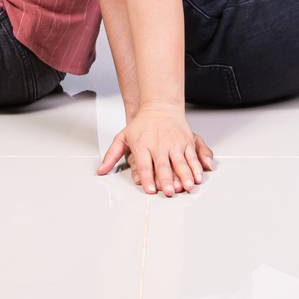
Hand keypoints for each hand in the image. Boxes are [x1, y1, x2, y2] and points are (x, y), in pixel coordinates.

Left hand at [96, 103, 216, 195]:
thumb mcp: (122, 137)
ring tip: (187, 186)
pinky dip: (196, 168)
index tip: (150, 189)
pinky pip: (192, 157)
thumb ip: (112, 155)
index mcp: (142, 145)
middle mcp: (159, 145)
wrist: (160, 106)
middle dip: (167, 180)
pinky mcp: (186, 141)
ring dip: (184, 175)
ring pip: (180, 162)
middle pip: (163, 165)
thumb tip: (101, 170)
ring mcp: (174, 143)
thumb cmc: (142, 124)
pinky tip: (197, 177)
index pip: (144, 165)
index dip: (147, 178)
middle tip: (169, 192)